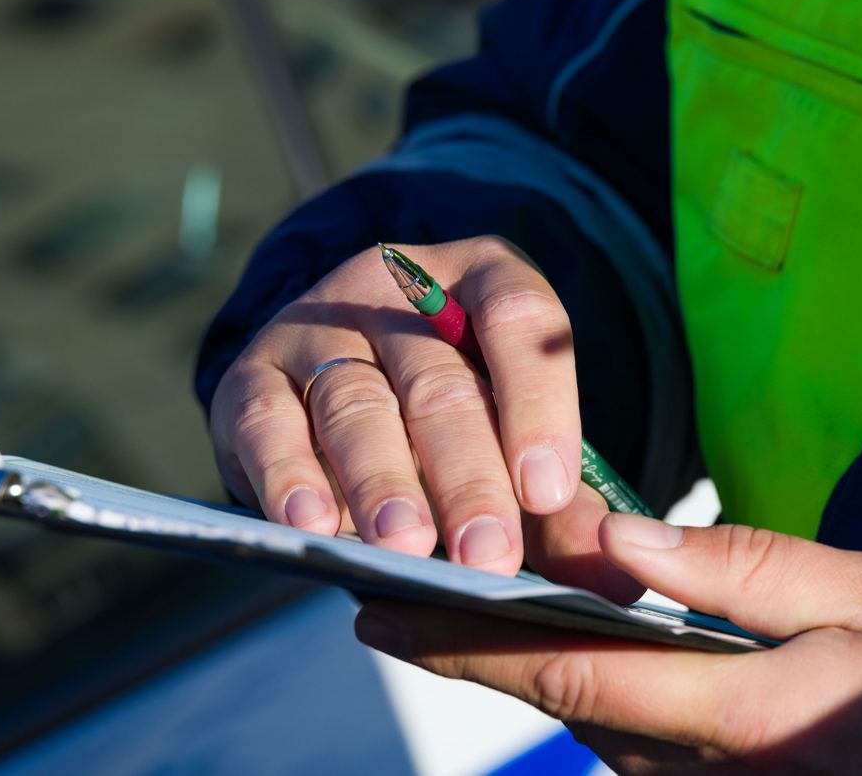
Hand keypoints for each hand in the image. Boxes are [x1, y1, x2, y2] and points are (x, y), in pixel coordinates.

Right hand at [209, 236, 642, 599]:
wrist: (337, 379)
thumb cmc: (448, 415)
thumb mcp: (511, 441)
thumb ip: (559, 508)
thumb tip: (612, 583)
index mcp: (477, 279)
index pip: (517, 315)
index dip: (537, 403)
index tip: (548, 492)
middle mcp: (394, 289)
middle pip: (438, 377)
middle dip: (465, 474)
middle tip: (488, 555)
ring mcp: (316, 326)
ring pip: (356, 402)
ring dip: (382, 482)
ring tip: (407, 548)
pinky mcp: (249, 373)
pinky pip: (267, 422)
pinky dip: (290, 477)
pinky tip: (316, 527)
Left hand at [356, 516, 861, 773]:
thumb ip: (746, 565)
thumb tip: (621, 534)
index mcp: (745, 716)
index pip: (568, 677)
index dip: (462, 647)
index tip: (381, 612)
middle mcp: (712, 773)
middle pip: (559, 705)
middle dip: (466, 653)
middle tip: (384, 601)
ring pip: (591, 725)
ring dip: (519, 667)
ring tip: (455, 606)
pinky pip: (636, 745)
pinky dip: (585, 688)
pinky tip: (570, 641)